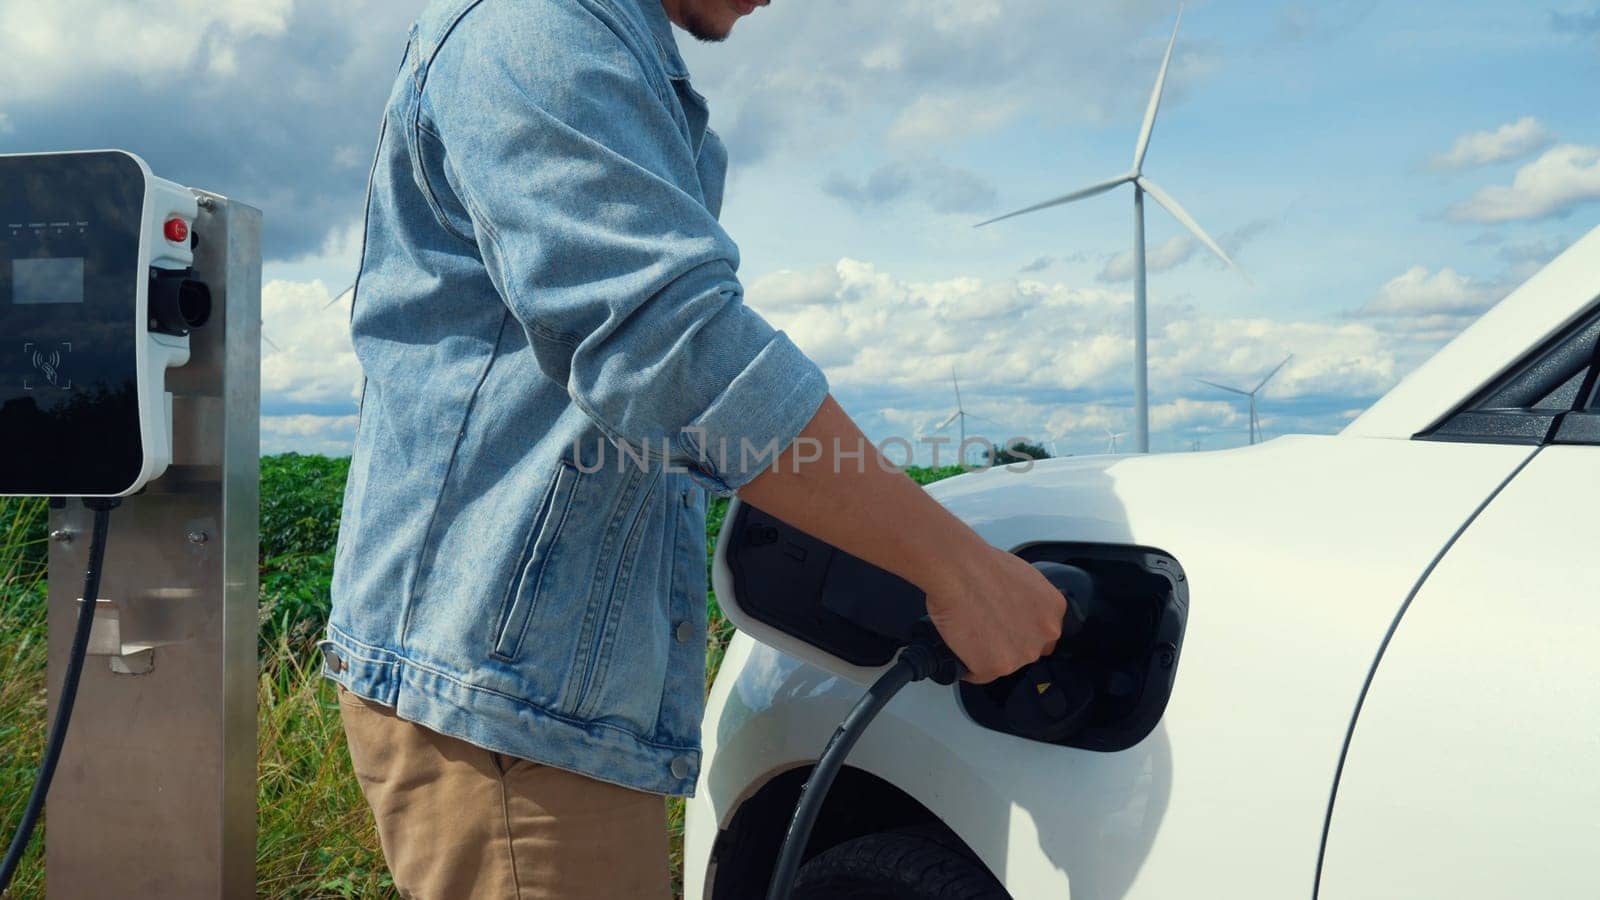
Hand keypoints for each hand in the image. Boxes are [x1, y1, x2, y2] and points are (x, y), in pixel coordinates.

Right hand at [922, 548, 1065, 683]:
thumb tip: (1017, 612)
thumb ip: (1030, 602)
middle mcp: (1044, 635)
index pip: (1045, 636)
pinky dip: (967, 663)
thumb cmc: (982, 566)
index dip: (1022, 632)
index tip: (1008, 628)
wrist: (958, 570)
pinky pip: (978, 673)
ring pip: (1003, 664)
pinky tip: (961, 642)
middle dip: (1007, 644)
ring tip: (969, 631)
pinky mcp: (995, 667)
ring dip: (987, 655)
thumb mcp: (1023, 577)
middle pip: (1026, 652)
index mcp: (1054, 610)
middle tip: (985, 627)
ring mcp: (1021, 653)